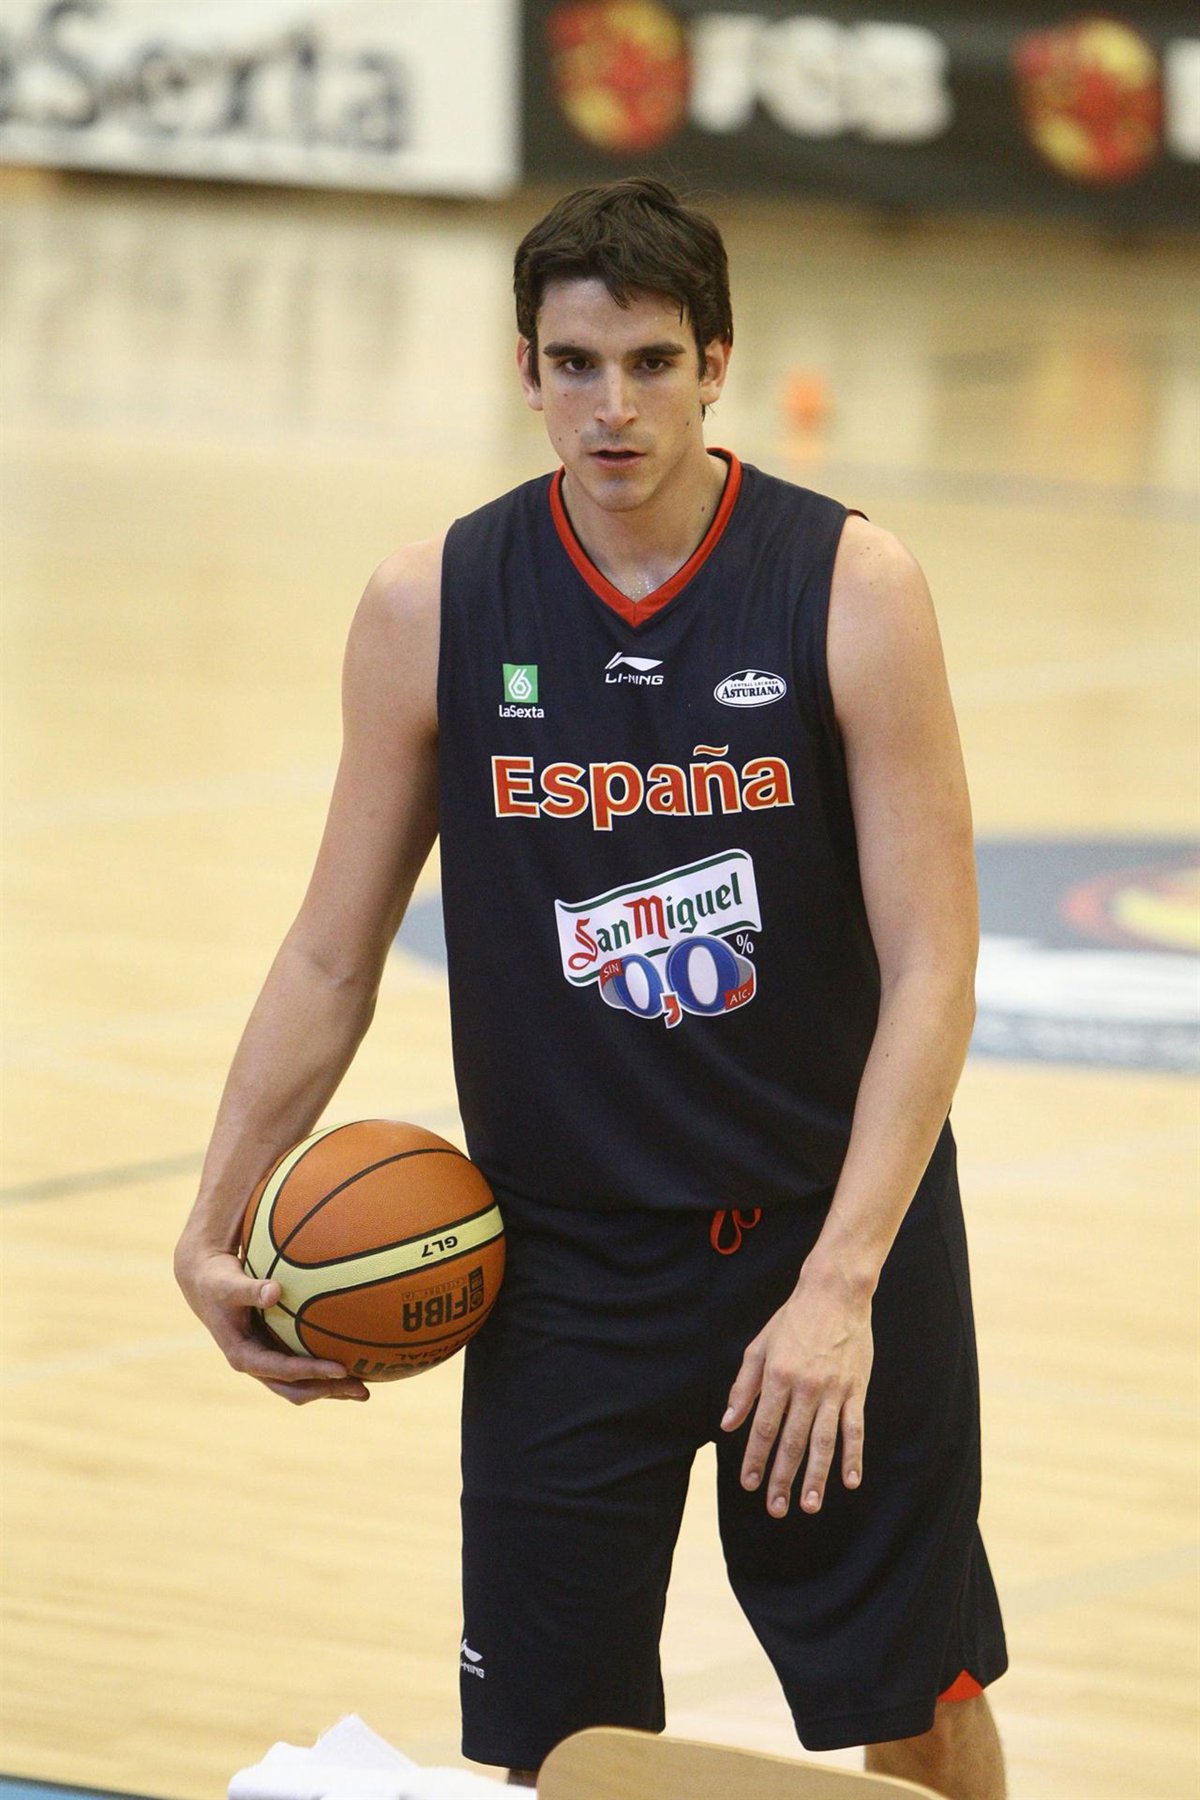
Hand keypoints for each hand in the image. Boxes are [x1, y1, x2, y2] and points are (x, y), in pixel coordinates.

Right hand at [174, 1239, 369, 1404]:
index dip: (311, 1372)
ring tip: (366, 1388)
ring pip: (302, 1384)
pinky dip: (325, 1369)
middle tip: (362, 1390)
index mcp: (243, 1356)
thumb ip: (250, 1289)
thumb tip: (274, 1292)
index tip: (341, 1370)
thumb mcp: (228, 1285)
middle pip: (296, 1389)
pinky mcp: (274, 1351)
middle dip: (328, 1391)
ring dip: (331, 1388)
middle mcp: (257, 1364)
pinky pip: (303, 1366)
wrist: (205, 1284)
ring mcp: (266, 1361)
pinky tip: (353, 1359)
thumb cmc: (218, 1282)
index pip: (282, 1371)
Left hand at [720, 1264, 871, 1515]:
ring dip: (816, 1477)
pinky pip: (854, 1428)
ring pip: (823, 1442)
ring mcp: (834, 1390)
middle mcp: (805, 1387)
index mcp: (777, 1375)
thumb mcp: (759, 1347)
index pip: (763, 1427)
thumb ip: (743, 1386)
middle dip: (782, 1477)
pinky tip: (849, 1480)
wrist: (835, 1294)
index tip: (750, 1484)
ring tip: (809, 1506)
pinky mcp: (856, 1389)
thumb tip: (727, 1423)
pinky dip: (852, 1456)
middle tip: (776, 1509)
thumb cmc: (792, 1320)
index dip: (755, 1458)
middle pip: (792, 1441)